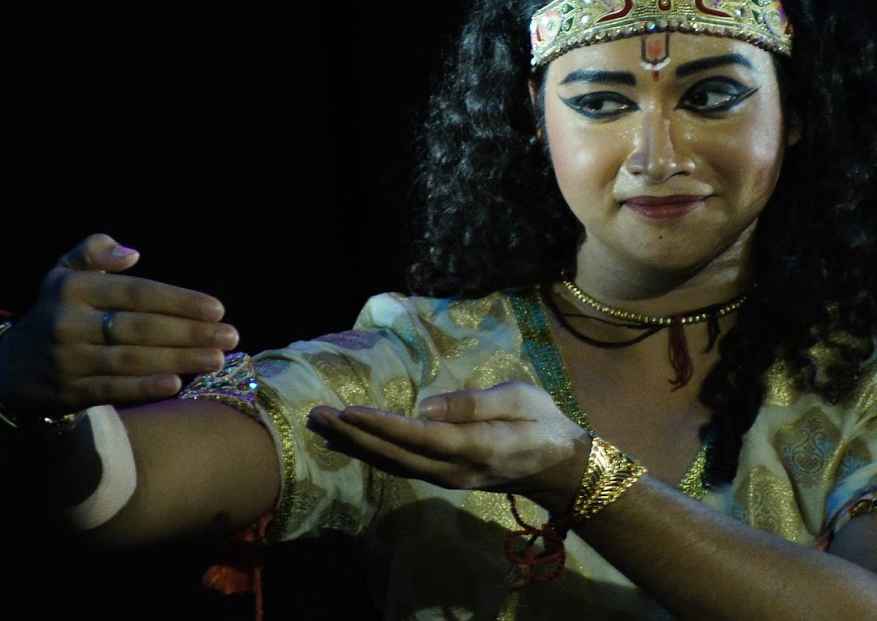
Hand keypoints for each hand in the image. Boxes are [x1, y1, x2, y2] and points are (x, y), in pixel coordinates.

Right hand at [0, 233, 238, 416]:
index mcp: (72, 288)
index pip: (137, 293)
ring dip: (178, 360)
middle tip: (231, 336)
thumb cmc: (58, 311)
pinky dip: (144, 388)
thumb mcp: (65, 274)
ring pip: (131, 359)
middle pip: (140, 328)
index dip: (179, 301)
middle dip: (190, 332)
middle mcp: (67, 323)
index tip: (218, 309)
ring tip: (217, 359)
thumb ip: (94, 252)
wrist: (11, 368)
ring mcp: (67, 359)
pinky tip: (177, 384)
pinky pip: (112, 389)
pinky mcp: (68, 392)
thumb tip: (131, 253)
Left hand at [307, 381, 591, 514]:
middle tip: (316, 415)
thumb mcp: (522, 399)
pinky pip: (400, 466)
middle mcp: (454, 469)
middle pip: (395, 455)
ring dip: (355, 446)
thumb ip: (476, 402)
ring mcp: (447, 478)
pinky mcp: (444, 477)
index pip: (420, 436)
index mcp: (477, 446)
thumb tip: (427, 405)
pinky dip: (370, 454)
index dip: (382, 426)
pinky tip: (349, 444)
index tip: (348, 412)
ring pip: (393, 464)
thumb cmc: (544, 424)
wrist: (560, 467)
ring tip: (320, 426)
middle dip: (353, 436)